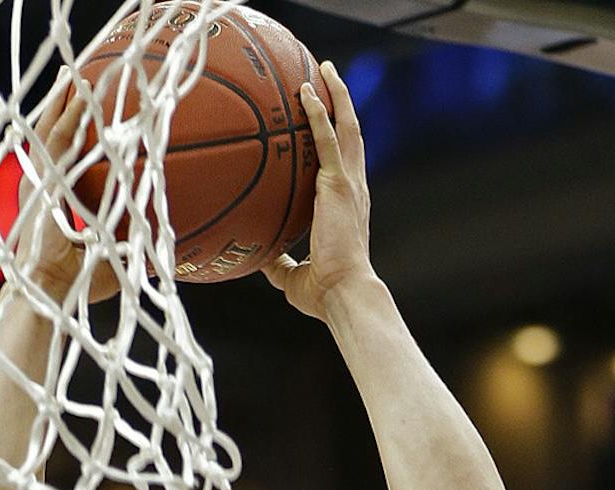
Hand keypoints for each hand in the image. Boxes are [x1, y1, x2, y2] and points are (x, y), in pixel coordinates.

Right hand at [11, 74, 117, 304]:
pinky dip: (65, 119)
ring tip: (72, 76)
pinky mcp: (40, 186)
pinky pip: (56, 144)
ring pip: (50, 132)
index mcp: (52, 200)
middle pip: (49, 135)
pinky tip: (76, 99)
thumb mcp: (113, 256)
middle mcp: (40, 187)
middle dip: (60, 105)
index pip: (60, 157)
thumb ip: (131, 243)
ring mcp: (37, 185)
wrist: (52, 295)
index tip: (80, 109)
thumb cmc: (79, 284)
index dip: (68, 131)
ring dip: (63, 103)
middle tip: (71, 77)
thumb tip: (161, 242)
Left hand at [267, 62, 374, 318]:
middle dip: (342, 103)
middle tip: (330, 77)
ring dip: (336, 96)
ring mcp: (349, 184)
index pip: (345, 162)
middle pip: (352, 134)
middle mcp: (354, 188)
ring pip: (346, 127)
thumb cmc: (325, 293)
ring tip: (325, 70)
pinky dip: (318, 112)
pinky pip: (327, 139)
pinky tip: (307, 91)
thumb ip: (280, 263)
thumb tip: (260, 259)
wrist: (343, 293)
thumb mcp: (294, 276)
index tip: (328, 117)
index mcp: (348, 205)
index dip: (339, 136)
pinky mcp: (339, 184)